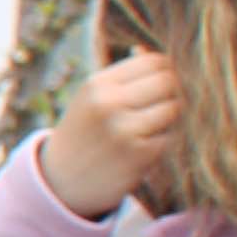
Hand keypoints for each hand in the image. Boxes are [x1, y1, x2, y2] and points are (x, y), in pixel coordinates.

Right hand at [35, 50, 181, 218]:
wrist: (61, 182)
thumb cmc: (84, 133)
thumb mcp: (91, 99)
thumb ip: (124, 78)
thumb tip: (157, 54)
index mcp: (97, 85)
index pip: (154, 61)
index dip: (166, 70)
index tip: (161, 84)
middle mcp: (109, 104)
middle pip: (168, 82)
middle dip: (173, 92)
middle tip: (162, 106)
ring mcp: (124, 130)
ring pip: (175, 108)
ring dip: (173, 116)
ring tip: (155, 126)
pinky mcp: (140, 155)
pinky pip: (172, 135)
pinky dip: (166, 139)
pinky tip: (148, 145)